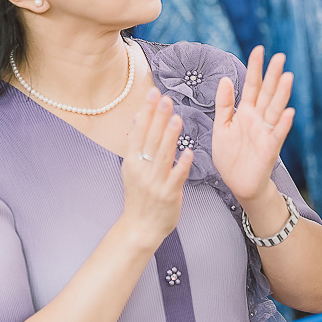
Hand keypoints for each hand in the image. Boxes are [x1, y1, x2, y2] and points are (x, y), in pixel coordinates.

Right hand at [120, 88, 193, 248]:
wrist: (140, 228)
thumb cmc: (139, 196)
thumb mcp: (131, 169)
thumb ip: (136, 144)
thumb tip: (136, 118)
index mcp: (132, 162)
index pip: (139, 132)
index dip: (146, 112)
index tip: (152, 93)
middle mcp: (141, 170)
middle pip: (151, 140)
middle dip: (158, 118)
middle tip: (166, 98)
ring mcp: (155, 183)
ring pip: (163, 156)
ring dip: (170, 137)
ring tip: (176, 118)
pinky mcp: (168, 195)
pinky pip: (177, 177)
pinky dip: (183, 164)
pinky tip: (190, 151)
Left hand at [213, 46, 294, 210]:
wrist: (238, 183)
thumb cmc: (230, 156)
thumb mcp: (220, 127)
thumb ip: (223, 104)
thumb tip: (225, 79)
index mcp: (245, 111)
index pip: (251, 85)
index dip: (255, 68)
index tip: (259, 49)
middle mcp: (258, 118)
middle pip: (267, 92)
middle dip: (273, 75)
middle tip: (280, 56)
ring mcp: (266, 131)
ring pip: (275, 108)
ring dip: (282, 93)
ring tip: (288, 77)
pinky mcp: (270, 147)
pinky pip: (278, 133)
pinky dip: (284, 123)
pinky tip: (288, 112)